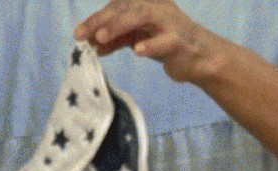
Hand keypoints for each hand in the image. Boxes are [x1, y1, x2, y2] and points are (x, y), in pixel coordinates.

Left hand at [75, 0, 221, 83]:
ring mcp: (169, 21)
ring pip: (143, 16)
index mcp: (145, 3)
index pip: (117, 6)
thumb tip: (90, 43)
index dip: (97, 18)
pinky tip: (137, 50)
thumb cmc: (165, 43)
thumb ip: (115, 39)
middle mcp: (157, 6)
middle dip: (103, 20)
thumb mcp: (135, 39)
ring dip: (120, 25)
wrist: (198, 57)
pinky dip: (151, 45)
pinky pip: (166, 40)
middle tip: (83, 35)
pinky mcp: (180, 40)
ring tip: (101, 38)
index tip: (78, 33)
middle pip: (126, 7)